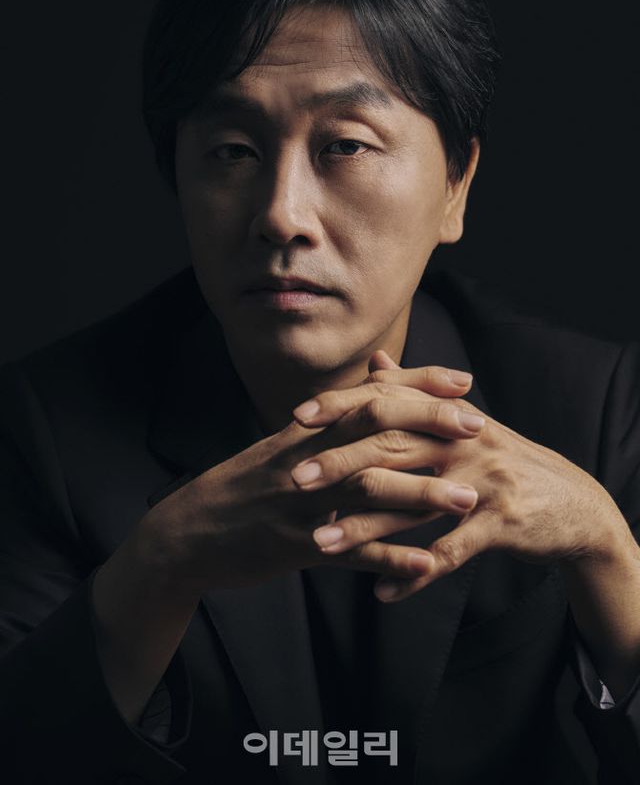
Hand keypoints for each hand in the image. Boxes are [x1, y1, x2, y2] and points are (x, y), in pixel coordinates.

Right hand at [143, 357, 481, 593]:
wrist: (186, 533)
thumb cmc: (243, 487)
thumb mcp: (281, 447)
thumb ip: (328, 422)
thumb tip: (372, 393)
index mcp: (306, 430)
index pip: (370, 394)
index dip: (418, 384)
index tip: (463, 381)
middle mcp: (306, 457)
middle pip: (375, 431)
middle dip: (430, 426)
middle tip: (480, 428)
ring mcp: (300, 501)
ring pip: (368, 489)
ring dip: (421, 493)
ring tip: (467, 500)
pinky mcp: (295, 546)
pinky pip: (350, 551)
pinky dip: (391, 557)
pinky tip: (428, 563)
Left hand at [292, 353, 630, 601]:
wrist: (572, 503)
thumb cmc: (503, 462)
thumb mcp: (462, 424)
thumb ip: (415, 394)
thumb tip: (375, 360)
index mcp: (448, 416)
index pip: (388, 404)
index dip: (343, 408)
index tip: (296, 418)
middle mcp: (464, 441)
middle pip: (393, 447)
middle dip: (340, 464)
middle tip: (294, 480)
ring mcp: (484, 481)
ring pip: (414, 504)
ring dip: (365, 528)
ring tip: (321, 545)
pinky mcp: (501, 523)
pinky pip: (450, 551)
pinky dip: (414, 574)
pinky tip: (382, 591)